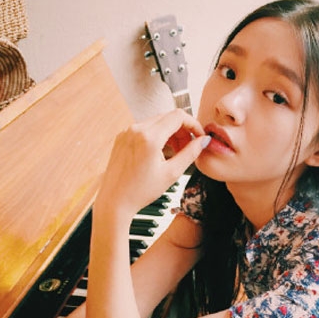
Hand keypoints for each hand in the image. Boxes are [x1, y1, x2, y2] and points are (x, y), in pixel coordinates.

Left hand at [94, 109, 209, 218]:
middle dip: (182, 131)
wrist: (114, 201)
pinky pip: (145, 129)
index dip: (193, 124)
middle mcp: (136, 129)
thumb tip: (203, 141)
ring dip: (170, 134)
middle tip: (188, 149)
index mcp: (149, 137)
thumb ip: (190, 154)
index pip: (178, 116)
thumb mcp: (171, 174)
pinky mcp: (122, 137)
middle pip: (168, 117)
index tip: (199, 136)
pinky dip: (157, 136)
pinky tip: (160, 154)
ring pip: (157, 122)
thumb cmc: (140, 192)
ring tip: (174, 154)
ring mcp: (127, 132)